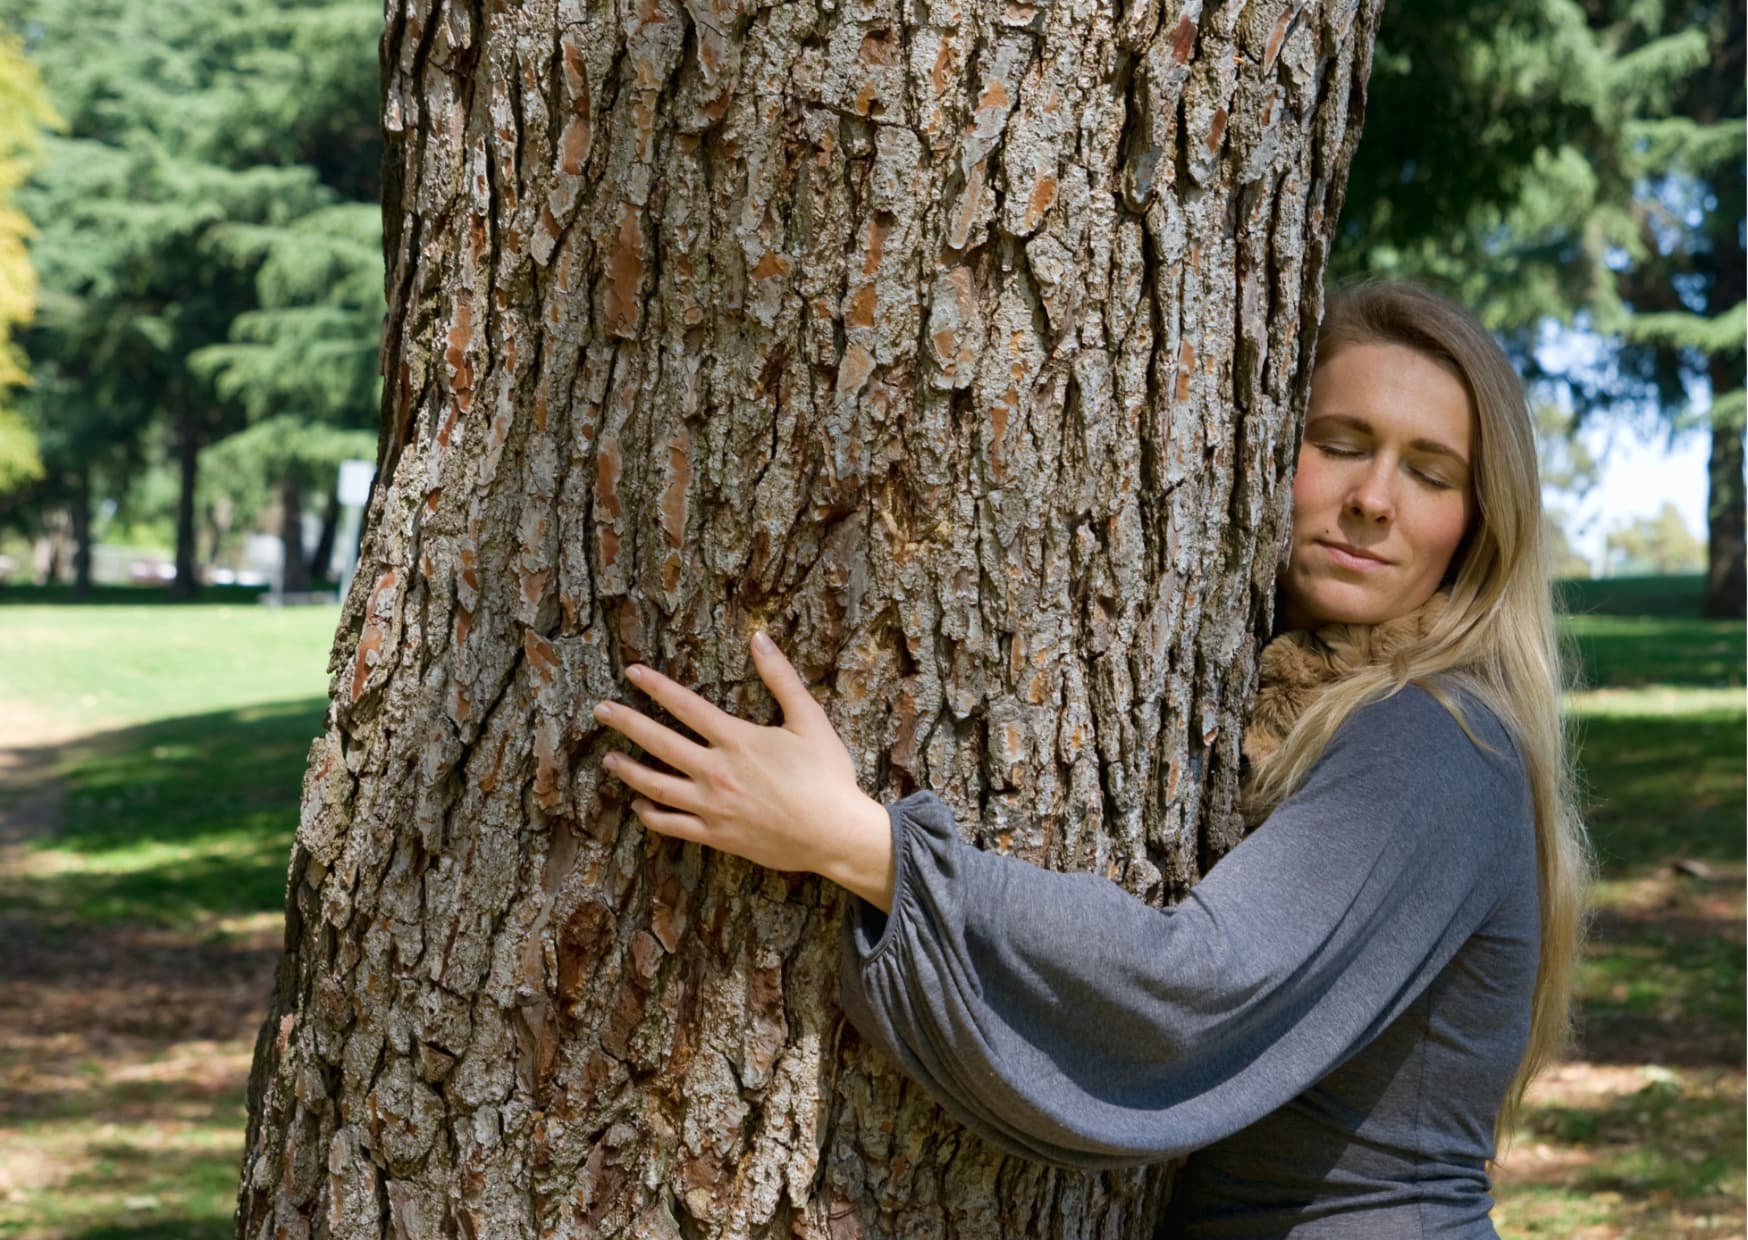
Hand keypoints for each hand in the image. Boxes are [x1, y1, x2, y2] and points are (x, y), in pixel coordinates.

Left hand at [593, 632, 894, 911]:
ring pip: (657, 785)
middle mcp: (716, 771)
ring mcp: (712, 805)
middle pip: (659, 742)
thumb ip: (781, 677)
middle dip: (625, 723)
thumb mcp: (809, 719)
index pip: (685, 706)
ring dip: (629, 770)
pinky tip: (638, 805)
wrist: (835, 834)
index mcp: (737, 739)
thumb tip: (759, 638)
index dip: (656, 686)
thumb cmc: (827, 775)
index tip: (632, 673)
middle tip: (600, 710)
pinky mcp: (716, 834)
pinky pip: (672, 825)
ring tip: (608, 759)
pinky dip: (651, 814)